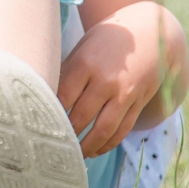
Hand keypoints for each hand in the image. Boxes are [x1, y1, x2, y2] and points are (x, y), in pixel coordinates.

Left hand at [56, 19, 159, 157]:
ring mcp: (124, 93)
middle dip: (65, 135)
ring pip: (103, 130)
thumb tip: (46, 99)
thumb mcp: (82, 48)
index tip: (38, 126)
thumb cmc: (106, 41)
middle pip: (80, 117)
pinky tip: (96, 150)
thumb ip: (67, 73)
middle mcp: (106, 80)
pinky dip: (108, 143)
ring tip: (74, 155)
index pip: (62, 97)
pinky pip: (122, 129)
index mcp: (86, 64)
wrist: (150, 32)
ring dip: (87, 147)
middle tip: (52, 145)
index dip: (49, 115)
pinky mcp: (138, 102)